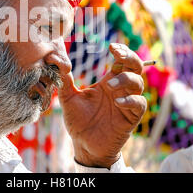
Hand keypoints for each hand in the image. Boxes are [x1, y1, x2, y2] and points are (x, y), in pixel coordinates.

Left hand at [58, 43, 146, 167]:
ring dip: (125, 80)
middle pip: (136, 66)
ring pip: (138, 83)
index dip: (121, 51)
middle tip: (117, 55)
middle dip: (130, 57)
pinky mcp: (131, 117)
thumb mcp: (68, 98)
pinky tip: (117, 102)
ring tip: (108, 85)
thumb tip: (53, 58)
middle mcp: (121, 89)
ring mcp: (127, 102)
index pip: (122, 60)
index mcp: (109, 81)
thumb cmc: (78, 121)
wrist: (84, 145)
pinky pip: (139, 104)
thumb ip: (64, 79)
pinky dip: (130, 100)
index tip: (111, 47)